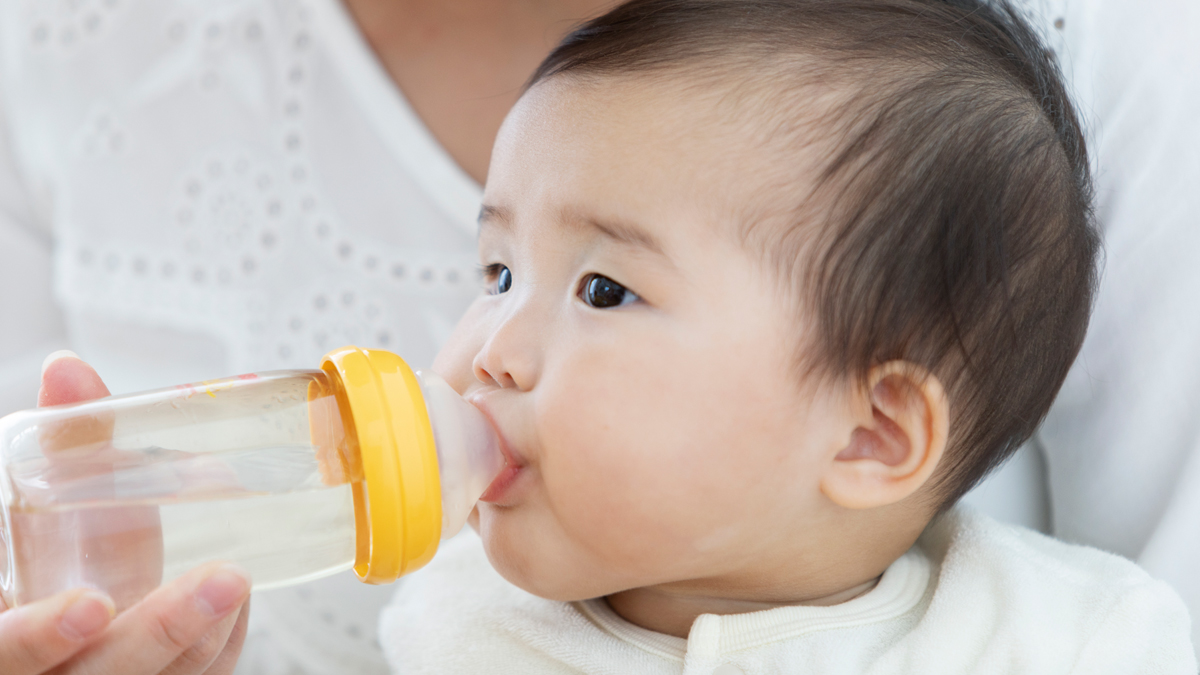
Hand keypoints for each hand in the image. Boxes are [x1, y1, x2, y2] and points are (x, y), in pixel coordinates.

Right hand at [0, 353, 251, 673]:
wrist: (66, 640)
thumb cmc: (49, 577)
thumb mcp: (41, 522)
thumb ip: (62, 450)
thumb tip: (69, 370)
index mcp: (2, 648)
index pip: (6, 655)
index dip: (38, 637)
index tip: (90, 604)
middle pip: (106, 673)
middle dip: (166, 630)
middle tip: (223, 579)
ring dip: (208, 633)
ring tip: (236, 580)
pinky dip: (223, 642)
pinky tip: (235, 601)